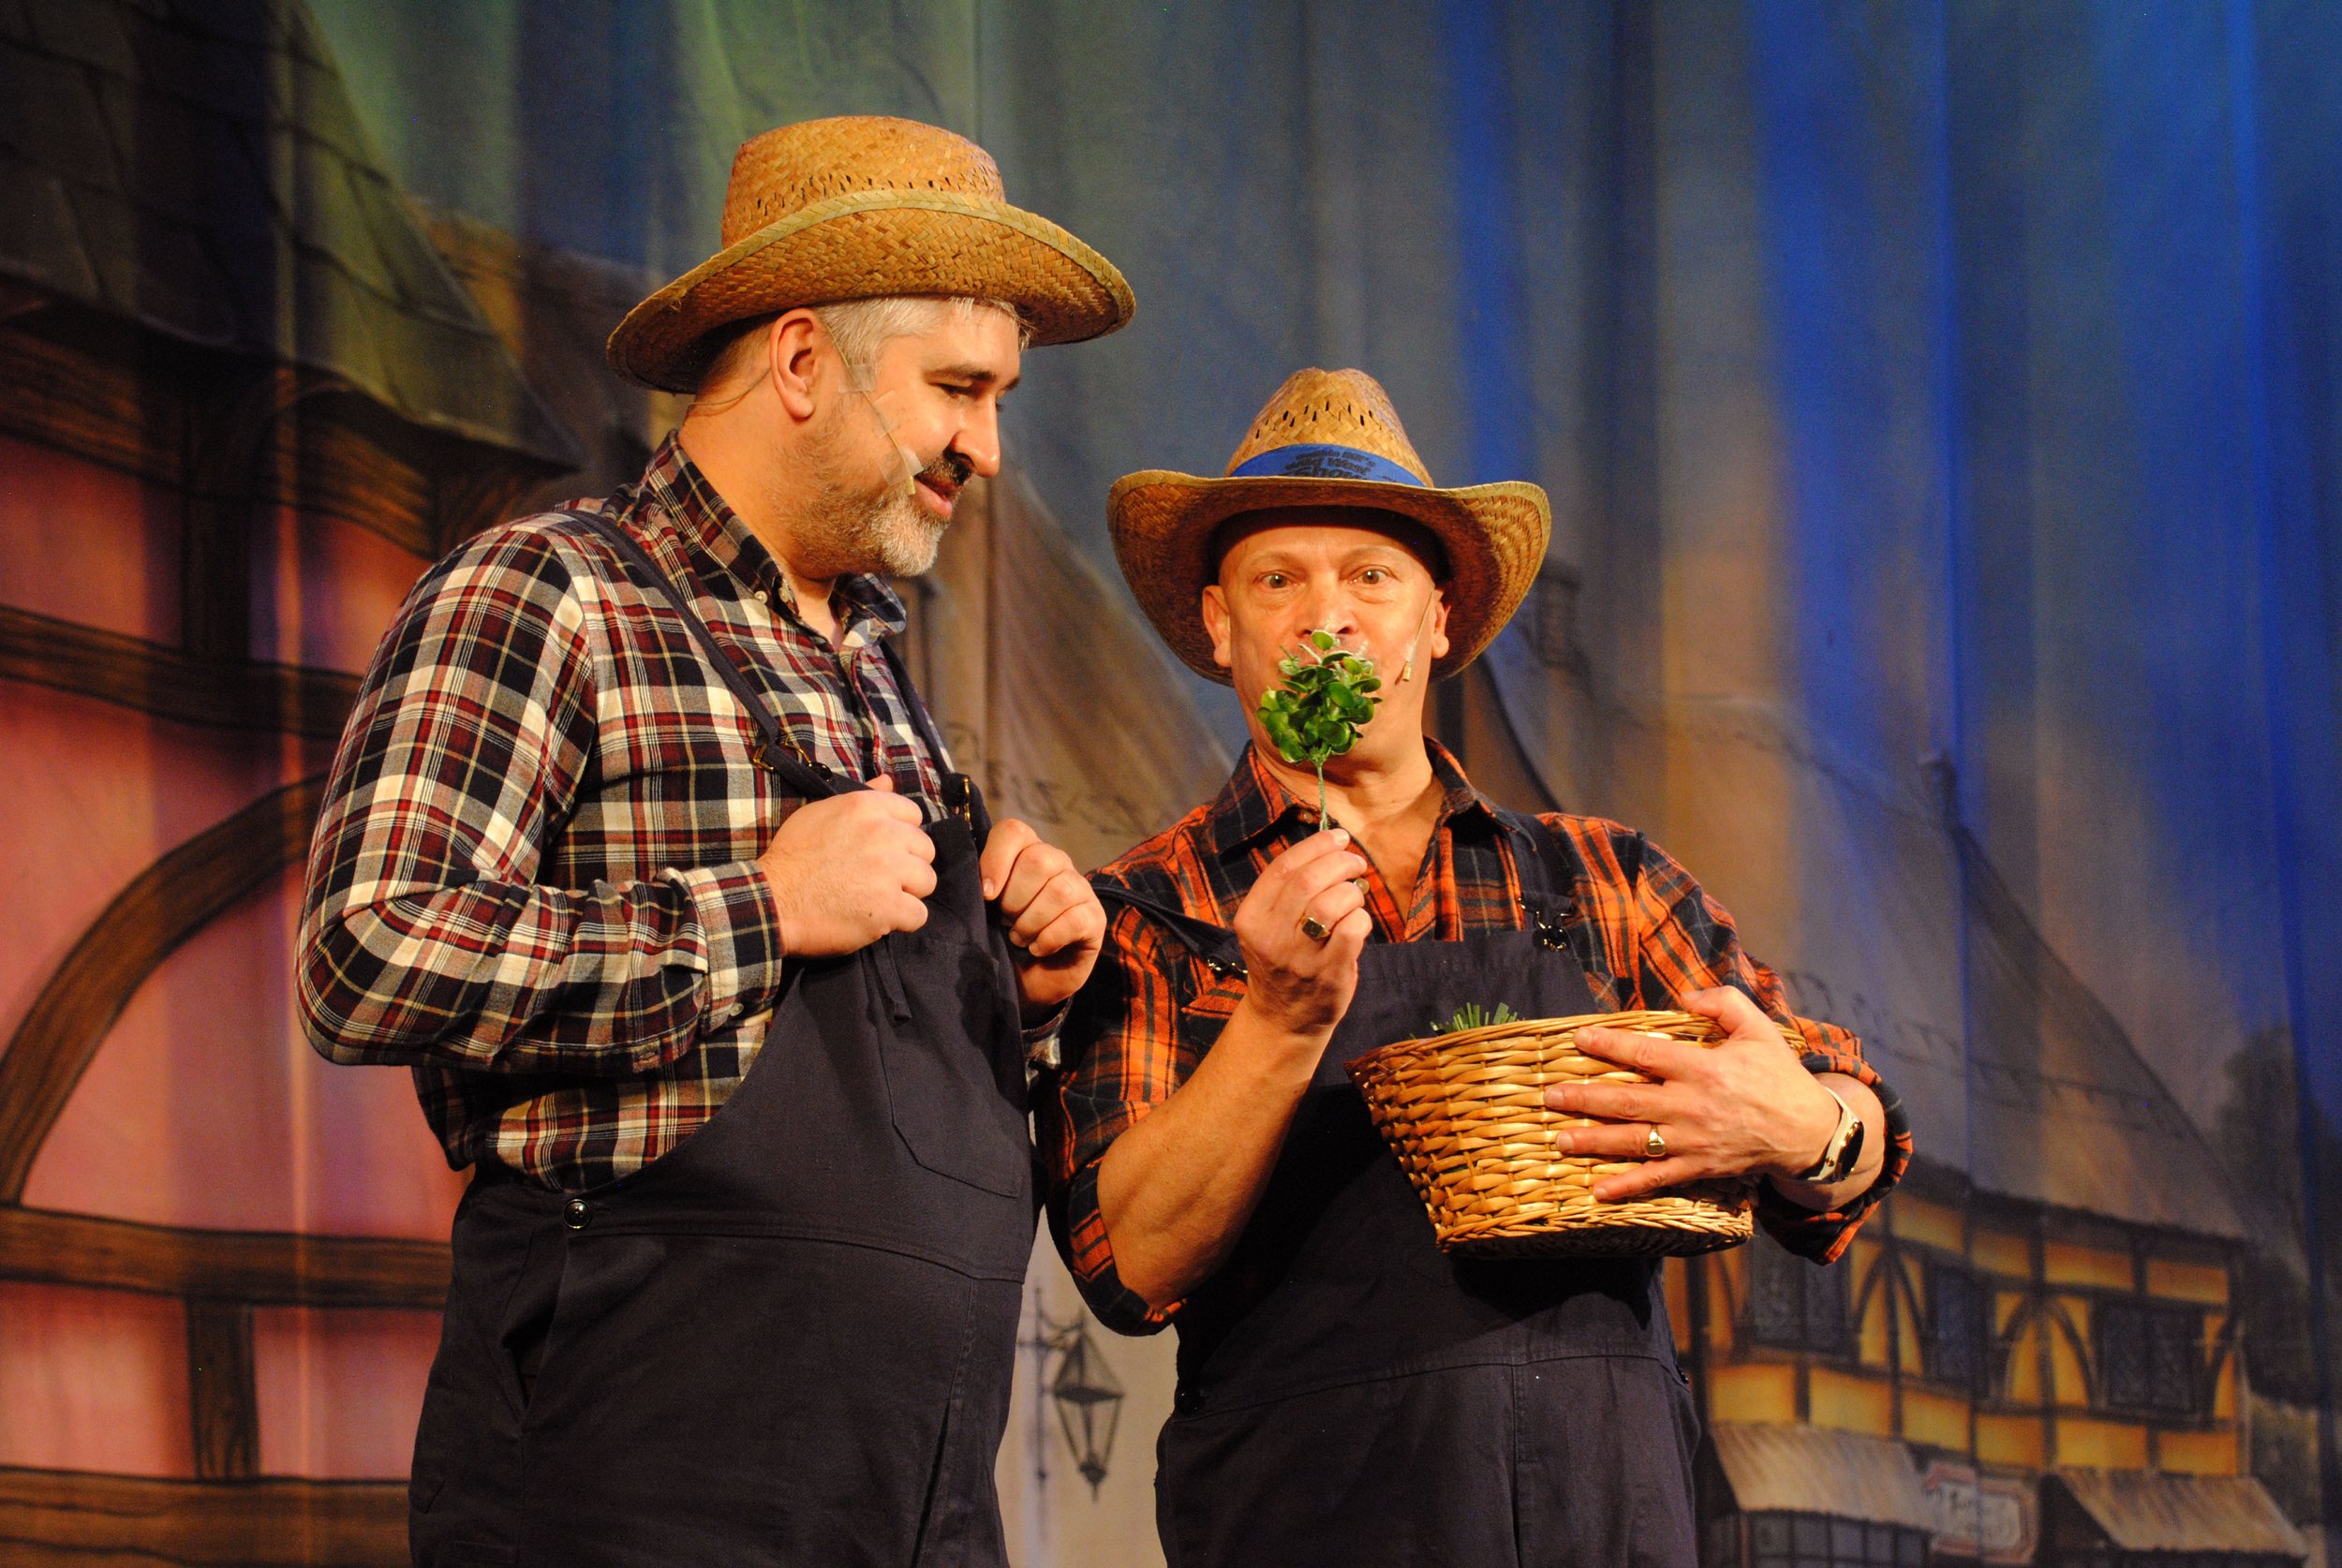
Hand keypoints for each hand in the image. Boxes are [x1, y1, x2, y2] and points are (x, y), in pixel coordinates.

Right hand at [756, 776, 934, 956]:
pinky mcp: (889, 907)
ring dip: (908, 893)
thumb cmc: (793, 857)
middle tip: (879, 878)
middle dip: (908, 865)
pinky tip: (879, 918)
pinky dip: (902, 920)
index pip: (913, 815)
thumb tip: (887, 779)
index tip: (883, 850)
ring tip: (879, 898)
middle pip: (925, 850)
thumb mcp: (820, 812)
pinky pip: (919, 915)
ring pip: (927, 881)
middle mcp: (884, 834)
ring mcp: (888, 871)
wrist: (773, 900)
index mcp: (867, 808)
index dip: (901, 835)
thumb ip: (862, 796)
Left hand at [980, 820, 1105, 1014]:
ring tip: (1019, 938)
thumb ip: (977, 887)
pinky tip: (1037, 948)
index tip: (986, 895)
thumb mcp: (982, 910)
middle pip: (1039, 859)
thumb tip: (979, 886)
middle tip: (1005, 922)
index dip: (996, 860)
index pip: (1013, 831)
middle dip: (1014, 898)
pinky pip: (1075, 919)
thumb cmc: (1000, 937)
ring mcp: (1080, 888)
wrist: (1026, 978)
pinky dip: (1049, 939)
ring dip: (1031, 922)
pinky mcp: (1094, 917)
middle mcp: (1057, 862)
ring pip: (1060, 890)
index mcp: (1025, 851)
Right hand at [1230, 829, 1371, 1036]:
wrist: (1283, 1020)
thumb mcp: (1270, 926)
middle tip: (1355, 863)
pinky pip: (1353, 929)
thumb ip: (1290, 891)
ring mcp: (1299, 958)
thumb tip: (1331, 846)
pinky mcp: (1328, 974)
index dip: (1315, 845)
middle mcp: (1270, 937)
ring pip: (1331, 903)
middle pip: (1308, 881)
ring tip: (1355, 896)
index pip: (1283, 867)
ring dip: (1352, 891)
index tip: (1338, 837)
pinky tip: (1359, 922)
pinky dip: (1362, 917)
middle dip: (1339, 862)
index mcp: (1251, 917)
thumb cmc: (1284, 961)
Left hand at [1541, 986, 1843, 1200]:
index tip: (1577, 1039)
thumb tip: (1685, 994)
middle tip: (1549, 1096)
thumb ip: (1723, 1002)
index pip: (1645, 1054)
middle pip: (1627, 1101)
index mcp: (1703, 1068)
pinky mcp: (1699, 1168)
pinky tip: (1598, 1192)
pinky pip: (1657, 1179)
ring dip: (1593, 1142)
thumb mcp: (1759, 1028)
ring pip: (1634, 1141)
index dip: (1608, 1045)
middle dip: (1584, 1099)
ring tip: (1559, 1139)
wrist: (1809, 1131)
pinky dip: (1627, 1187)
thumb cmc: (1780, 1075)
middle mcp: (1691, 1106)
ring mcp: (1693, 1141)